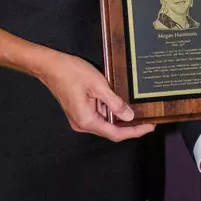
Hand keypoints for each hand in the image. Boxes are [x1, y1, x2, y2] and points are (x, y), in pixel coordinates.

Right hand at [38, 50, 154, 141]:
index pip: (116, 133)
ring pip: (105, 123)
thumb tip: (129, 117)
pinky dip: (110, 111)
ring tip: (138, 111)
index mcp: (87, 121)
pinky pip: (98, 116)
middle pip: (111, 131)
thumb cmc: (71, 72)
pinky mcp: (79, 111)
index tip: (150, 126)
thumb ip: (114, 102)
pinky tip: (121, 104)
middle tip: (148, 118)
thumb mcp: (98, 85)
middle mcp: (83, 124)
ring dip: (119, 118)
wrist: (50, 66)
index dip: (134, 132)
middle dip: (129, 126)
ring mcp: (80, 119)